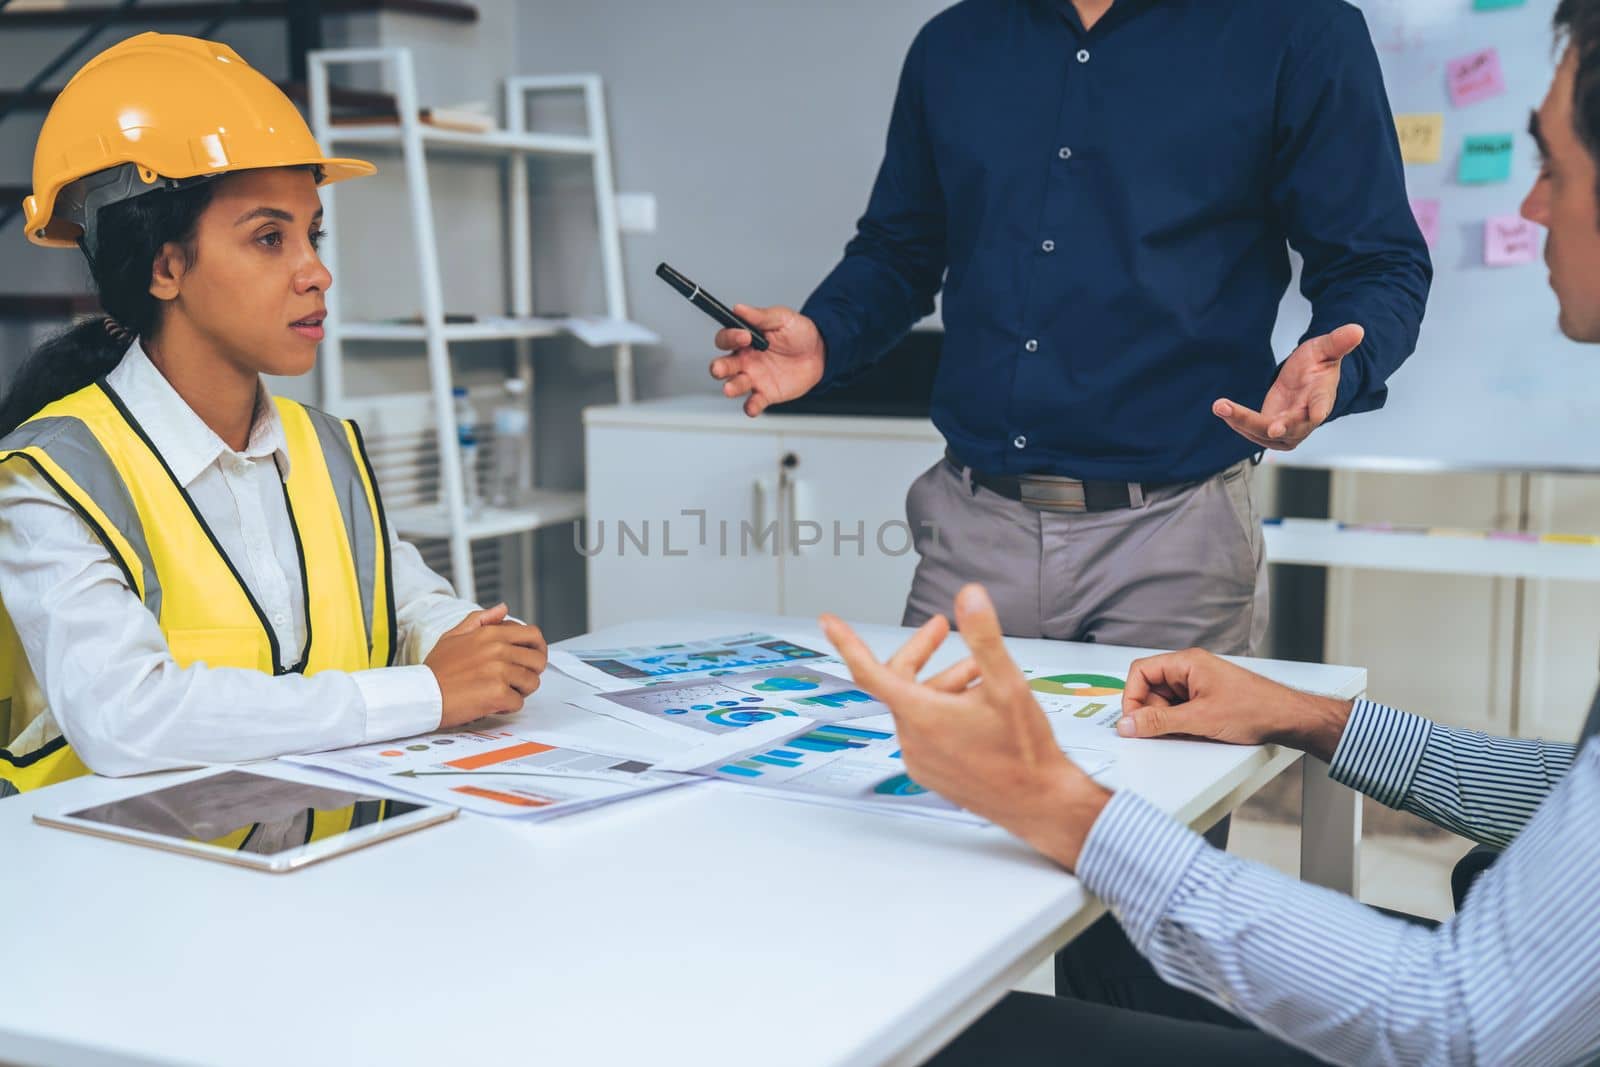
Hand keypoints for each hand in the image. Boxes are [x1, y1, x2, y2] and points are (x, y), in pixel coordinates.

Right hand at [425, 603, 548, 727]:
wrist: (422, 695)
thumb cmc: (437, 670)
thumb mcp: (454, 635)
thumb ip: (480, 619)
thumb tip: (503, 608)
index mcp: (491, 634)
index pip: (533, 635)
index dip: (537, 648)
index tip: (530, 659)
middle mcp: (498, 649)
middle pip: (538, 660)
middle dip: (531, 672)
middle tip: (517, 680)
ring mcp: (500, 671)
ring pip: (532, 682)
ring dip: (519, 691)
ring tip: (501, 692)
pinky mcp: (498, 693)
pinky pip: (518, 702)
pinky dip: (507, 707)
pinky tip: (492, 703)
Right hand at [708, 304, 825, 416]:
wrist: (820, 353)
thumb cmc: (799, 333)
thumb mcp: (782, 318)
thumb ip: (760, 316)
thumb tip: (739, 308)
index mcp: (745, 340)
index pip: (726, 339)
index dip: (731, 337)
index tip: (745, 336)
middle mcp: (745, 360)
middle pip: (723, 365)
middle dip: (718, 367)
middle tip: (720, 368)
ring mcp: (754, 378)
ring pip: (735, 384)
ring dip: (730, 387)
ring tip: (730, 388)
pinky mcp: (766, 394)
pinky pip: (754, 402)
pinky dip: (750, 407)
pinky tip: (751, 407)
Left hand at [821, 585, 1111, 871]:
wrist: (1040, 803)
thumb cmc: (1025, 752)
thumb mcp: (1008, 684)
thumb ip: (984, 636)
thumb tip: (969, 598)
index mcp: (921, 715)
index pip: (868, 671)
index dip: (847, 641)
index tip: (830, 622)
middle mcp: (913, 739)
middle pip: (900, 681)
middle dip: (921, 651)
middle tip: (942, 628)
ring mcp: (920, 759)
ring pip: (917, 705)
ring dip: (942, 682)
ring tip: (979, 670)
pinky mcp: (931, 772)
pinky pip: (925, 730)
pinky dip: (943, 709)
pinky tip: (975, 704)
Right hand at [1118, 648, 1352, 761]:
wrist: (1288, 718)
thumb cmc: (1256, 708)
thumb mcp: (1199, 719)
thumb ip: (1159, 722)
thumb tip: (1128, 724)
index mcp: (1186, 662)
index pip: (1141, 672)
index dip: (1132, 696)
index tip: (1132, 720)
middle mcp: (1190, 670)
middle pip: (1150, 688)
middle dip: (1151, 712)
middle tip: (1158, 731)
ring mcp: (1198, 685)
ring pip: (1164, 702)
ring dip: (1167, 720)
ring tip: (1186, 731)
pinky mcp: (1205, 699)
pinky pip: (1180, 710)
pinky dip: (1180, 724)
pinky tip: (1194, 732)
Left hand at [1214, 323, 1363, 449]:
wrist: (1307, 380)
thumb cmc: (1318, 365)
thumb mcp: (1325, 349)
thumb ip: (1337, 342)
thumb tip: (1357, 329)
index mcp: (1322, 399)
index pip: (1321, 406)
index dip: (1317, 411)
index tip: (1316, 415)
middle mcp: (1305, 420)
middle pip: (1288, 427)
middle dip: (1272, 426)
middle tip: (1262, 423)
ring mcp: (1287, 429)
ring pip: (1264, 433)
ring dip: (1241, 421)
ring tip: (1220, 406)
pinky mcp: (1270, 429)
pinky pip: (1252, 431)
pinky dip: (1236, 421)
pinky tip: (1222, 408)